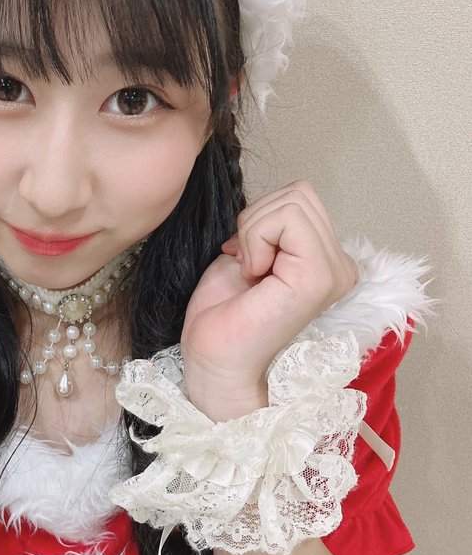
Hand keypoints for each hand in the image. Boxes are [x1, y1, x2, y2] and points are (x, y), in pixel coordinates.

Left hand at [180, 181, 358, 388]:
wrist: (214, 361)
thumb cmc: (223, 317)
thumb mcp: (248, 255)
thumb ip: (269, 227)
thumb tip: (269, 207)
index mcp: (325, 261)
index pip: (300, 197)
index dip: (260, 220)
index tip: (244, 260)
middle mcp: (340, 266)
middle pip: (299, 193)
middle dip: (257, 220)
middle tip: (246, 265)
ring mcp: (334, 271)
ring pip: (293, 201)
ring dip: (255, 230)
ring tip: (251, 273)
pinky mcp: (319, 276)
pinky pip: (288, 218)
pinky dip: (256, 238)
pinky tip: (253, 276)